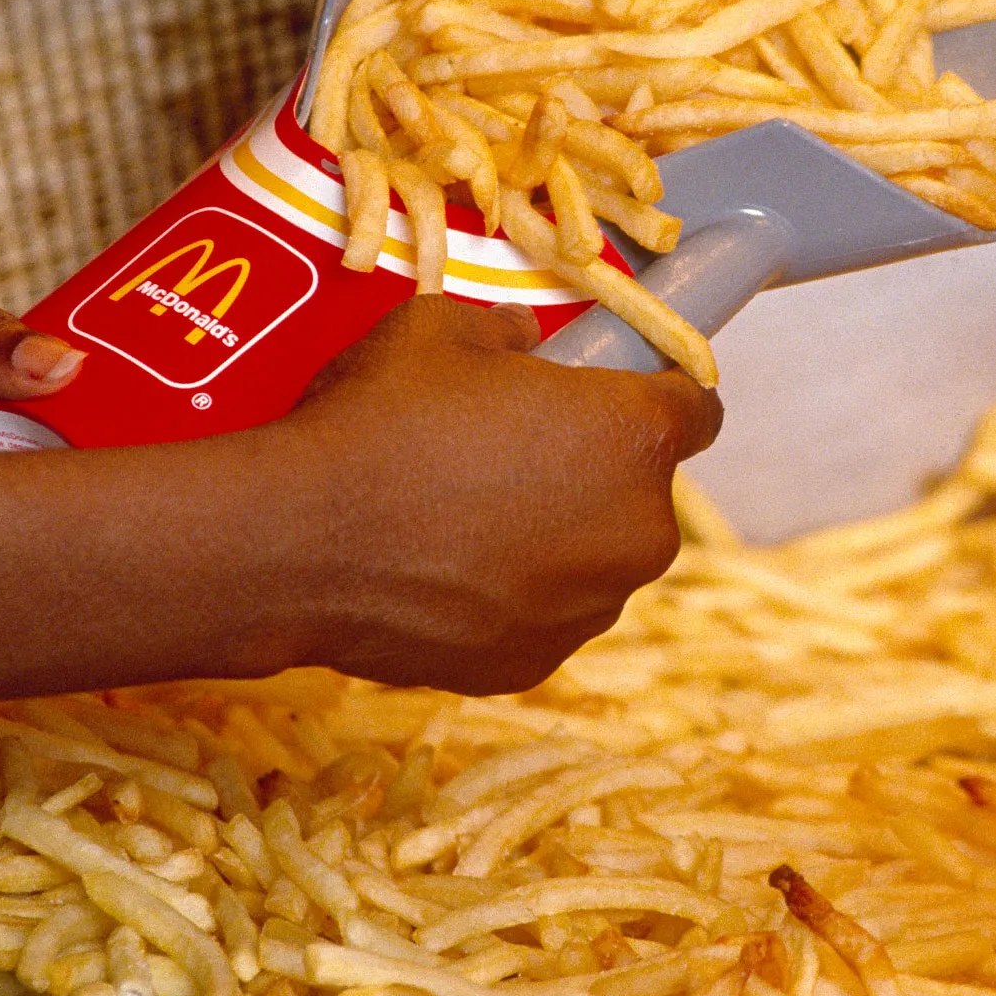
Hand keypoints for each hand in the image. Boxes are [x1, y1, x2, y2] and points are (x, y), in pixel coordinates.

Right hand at [266, 297, 722, 694]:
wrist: (298, 543)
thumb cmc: (378, 420)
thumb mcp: (437, 331)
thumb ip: (502, 331)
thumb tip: (522, 338)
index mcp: (636, 437)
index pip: (697, 408)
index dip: (657, 392)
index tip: (617, 390)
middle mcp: (638, 531)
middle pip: (641, 492)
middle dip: (593, 472)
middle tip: (511, 451)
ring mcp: (590, 608)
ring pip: (593, 560)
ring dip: (555, 539)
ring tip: (465, 516)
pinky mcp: (536, 664)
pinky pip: (542, 616)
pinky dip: (510, 596)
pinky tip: (443, 570)